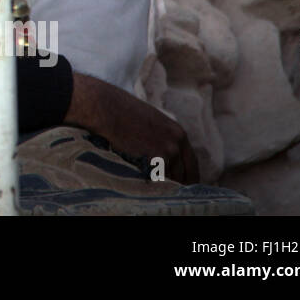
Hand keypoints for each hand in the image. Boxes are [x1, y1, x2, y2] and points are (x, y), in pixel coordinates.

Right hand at [63, 71, 200, 183]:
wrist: (107, 109)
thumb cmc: (122, 112)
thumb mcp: (151, 121)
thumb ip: (162, 137)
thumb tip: (162, 155)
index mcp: (178, 133)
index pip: (192, 164)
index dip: (187, 177)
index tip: (182, 185)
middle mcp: (177, 143)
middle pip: (184, 175)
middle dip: (175, 183)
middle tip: (164, 190)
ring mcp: (168, 152)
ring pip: (169, 179)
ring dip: (160, 183)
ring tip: (147, 182)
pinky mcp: (155, 160)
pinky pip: (157, 180)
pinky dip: (149, 183)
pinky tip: (139, 179)